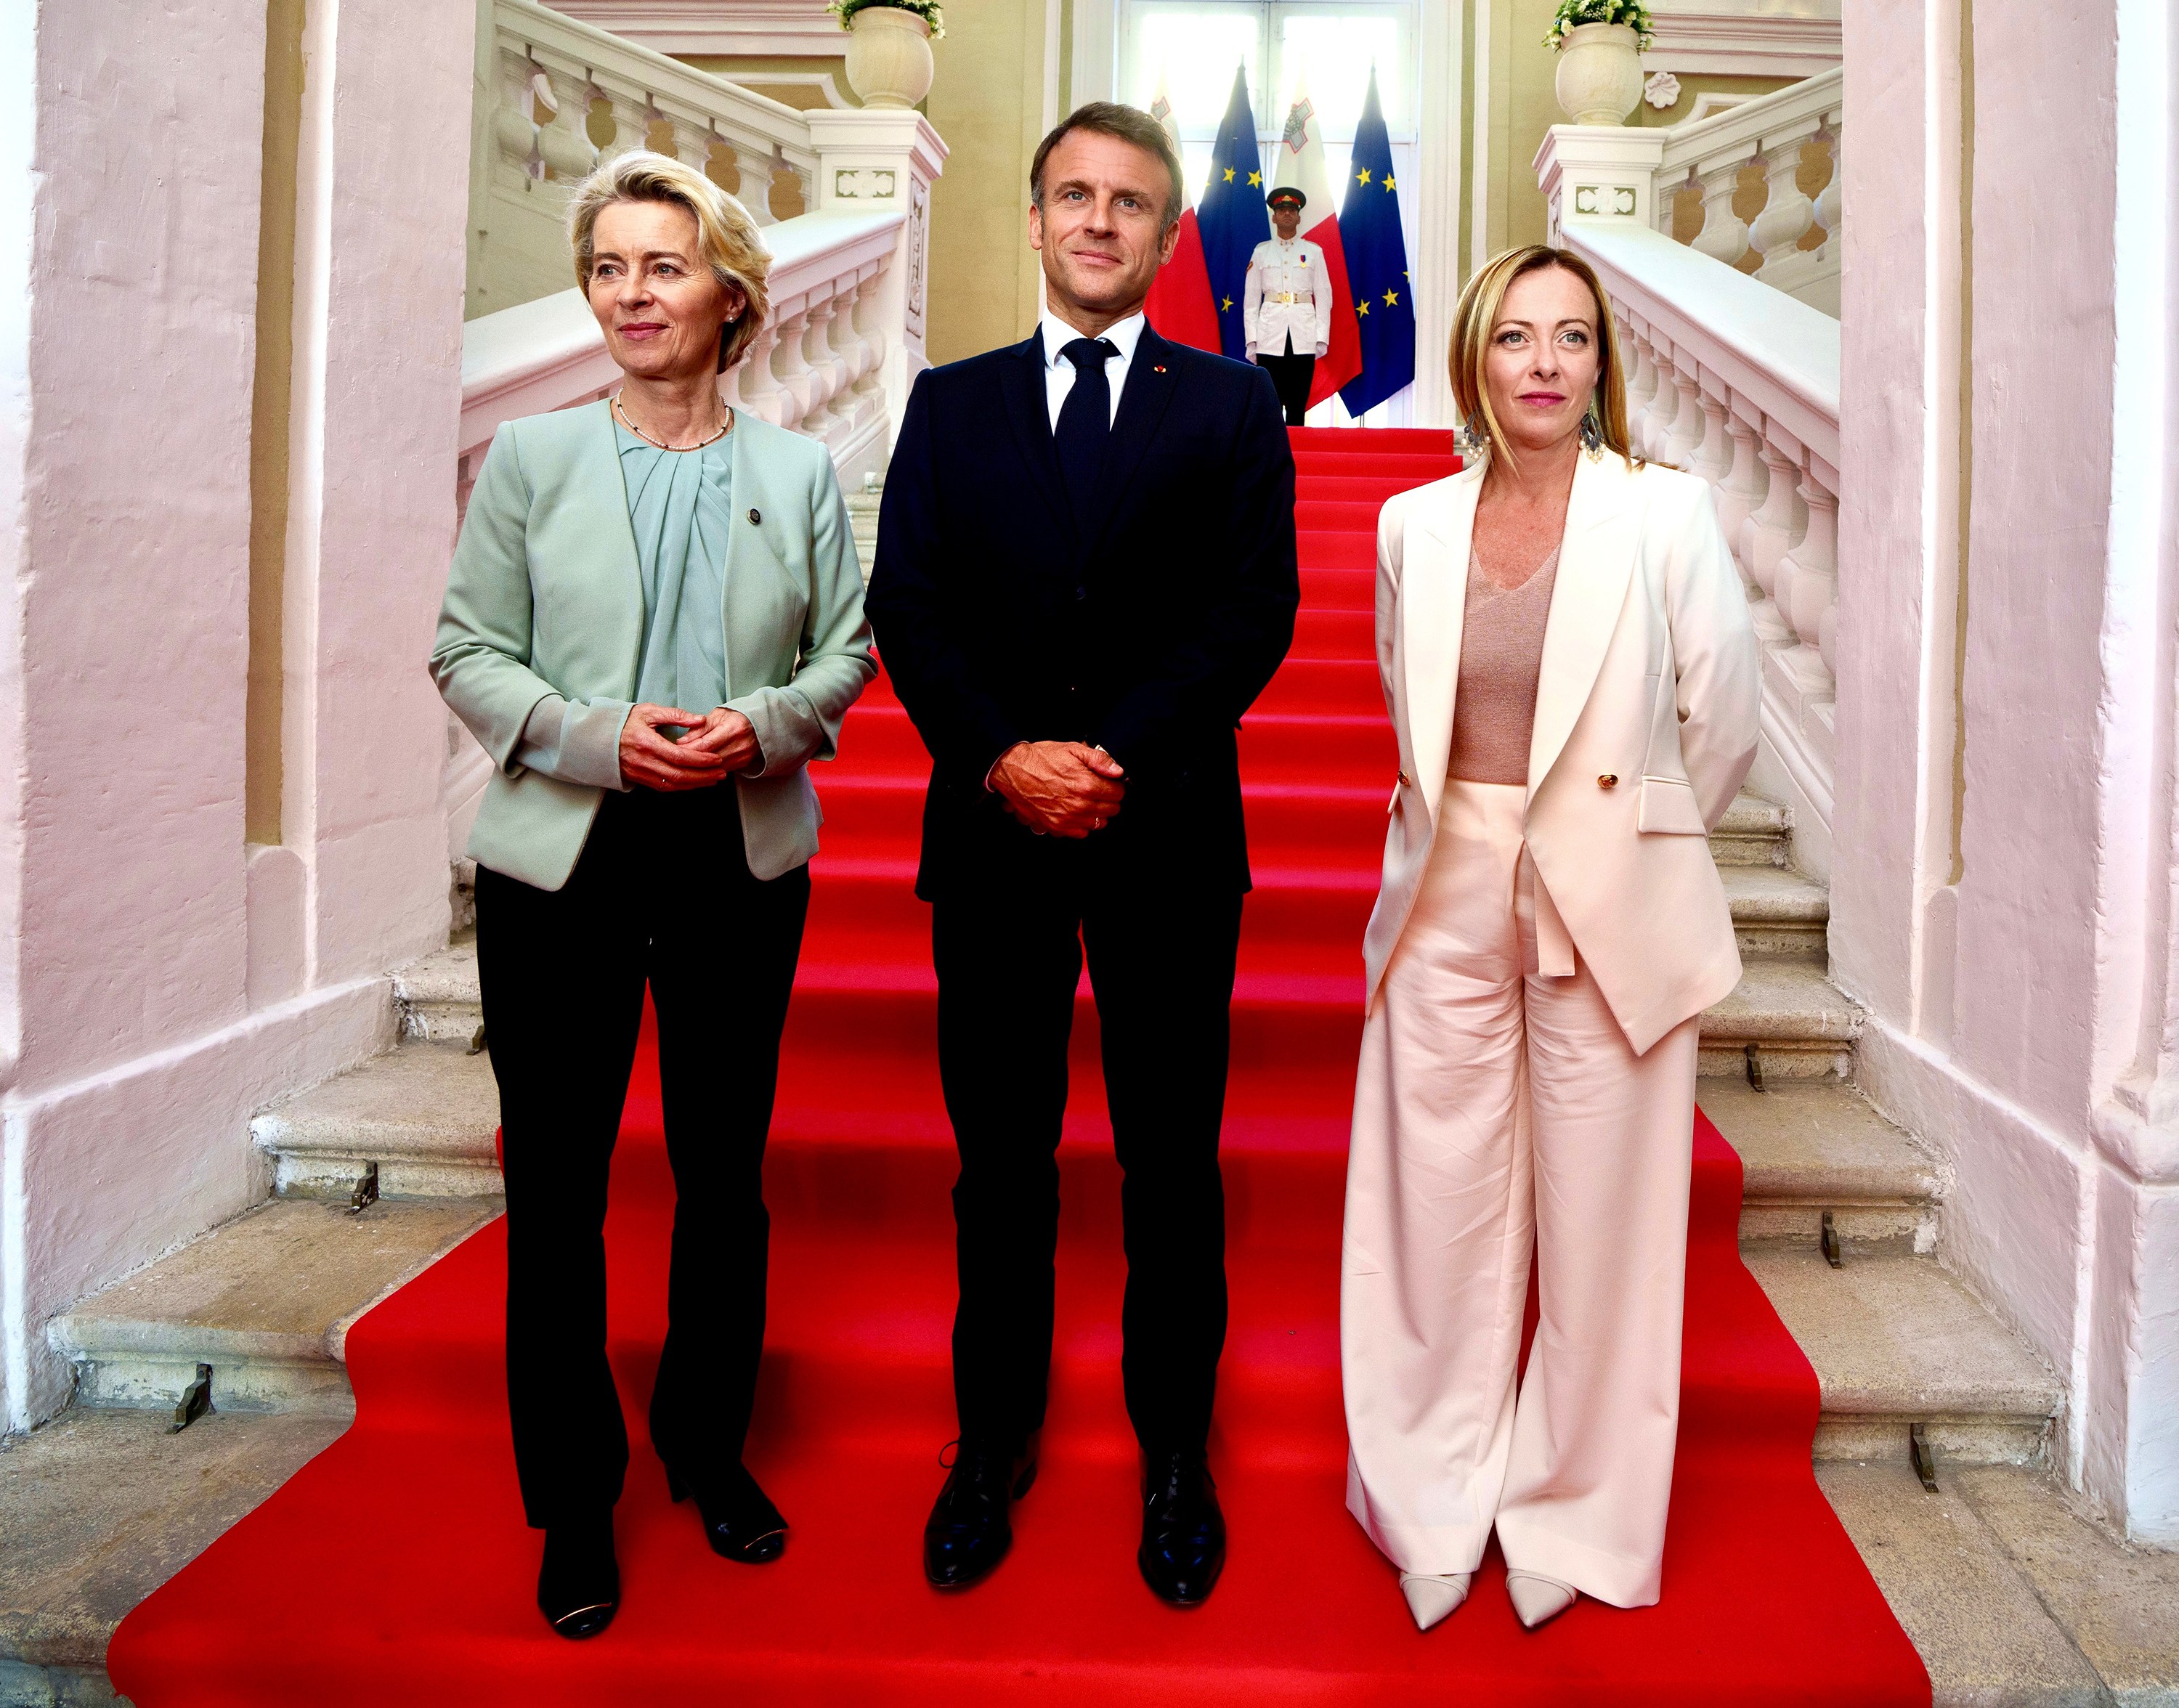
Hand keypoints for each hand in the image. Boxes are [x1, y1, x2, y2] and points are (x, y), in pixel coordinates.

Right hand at [619, 703, 728, 791]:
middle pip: (679, 775)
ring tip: (713, 779)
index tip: (716, 759)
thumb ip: (675, 715)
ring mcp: (641, 773)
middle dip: (703, 776)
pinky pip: (664, 787)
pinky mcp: (640, 780)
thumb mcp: (649, 712)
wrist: (599, 738)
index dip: (700, 760)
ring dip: (695, 784)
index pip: (679, 756)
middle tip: (720, 772)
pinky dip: (682, 787)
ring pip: (673, 785)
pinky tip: (695, 782)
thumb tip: (699, 719)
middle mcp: (644, 761)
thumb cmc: (625, 722)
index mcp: (647, 743)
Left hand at [671, 707, 762, 773]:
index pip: (706, 744)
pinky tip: (699, 768)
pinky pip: (721, 771)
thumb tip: (682, 741)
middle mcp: (740, 744)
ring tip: (684, 764)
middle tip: (675, 760)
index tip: (674, 750)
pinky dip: (708, 771)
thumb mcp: (717, 716)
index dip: (688, 749)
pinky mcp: (743, 764)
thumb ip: (698, 729)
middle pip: (710, 759)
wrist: (759, 723)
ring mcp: (743, 756)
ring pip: (715, 768)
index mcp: (733, 728)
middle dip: (690, 760)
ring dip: (698, 768)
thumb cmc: (737, 717)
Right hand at [989, 741, 1124, 838]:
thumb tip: (1117, 771)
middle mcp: (1078, 805)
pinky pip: (1082, 833)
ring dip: (1097, 812)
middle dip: (1108, 798)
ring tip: (1086, 799)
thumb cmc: (1041, 759)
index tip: (1108, 781)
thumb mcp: (1073, 749)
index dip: (1114, 785)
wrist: (1013, 771)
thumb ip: (1099, 759)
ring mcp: (1067, 818)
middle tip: (1097, 789)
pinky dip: (1082, 823)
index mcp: (1086, 784)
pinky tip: (1076, 810)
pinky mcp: (1056, 826)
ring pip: (1099, 823)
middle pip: (1111, 809)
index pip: (1118, 793)